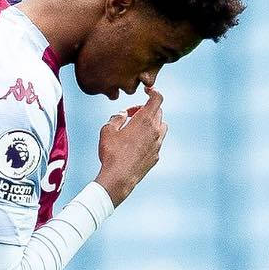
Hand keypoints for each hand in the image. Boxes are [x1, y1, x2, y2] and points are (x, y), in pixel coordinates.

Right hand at [95, 88, 166, 205]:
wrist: (119, 178)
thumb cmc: (112, 153)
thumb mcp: (108, 129)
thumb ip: (117, 117)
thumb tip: (123, 114)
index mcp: (145, 120)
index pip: (157, 98)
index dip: (153, 91)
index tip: (147, 91)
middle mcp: (156, 131)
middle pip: (158, 112)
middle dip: (146, 109)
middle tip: (131, 114)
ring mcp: (158, 145)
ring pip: (161, 127)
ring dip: (151, 123)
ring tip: (136, 128)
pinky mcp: (156, 156)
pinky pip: (156, 142)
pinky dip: (150, 138)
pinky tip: (136, 144)